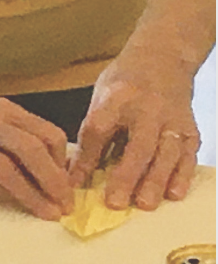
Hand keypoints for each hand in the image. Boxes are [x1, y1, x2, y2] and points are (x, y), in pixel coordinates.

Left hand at [70, 52, 200, 210]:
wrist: (163, 59)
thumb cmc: (124, 84)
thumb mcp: (100, 99)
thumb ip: (92, 135)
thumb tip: (76, 173)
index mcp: (116, 98)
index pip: (99, 129)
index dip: (86, 159)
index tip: (74, 184)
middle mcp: (147, 109)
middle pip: (138, 145)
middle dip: (126, 175)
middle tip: (115, 203)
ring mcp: (173, 119)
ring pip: (167, 153)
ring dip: (156, 181)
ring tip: (145, 204)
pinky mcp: (190, 129)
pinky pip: (188, 155)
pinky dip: (182, 175)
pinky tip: (174, 194)